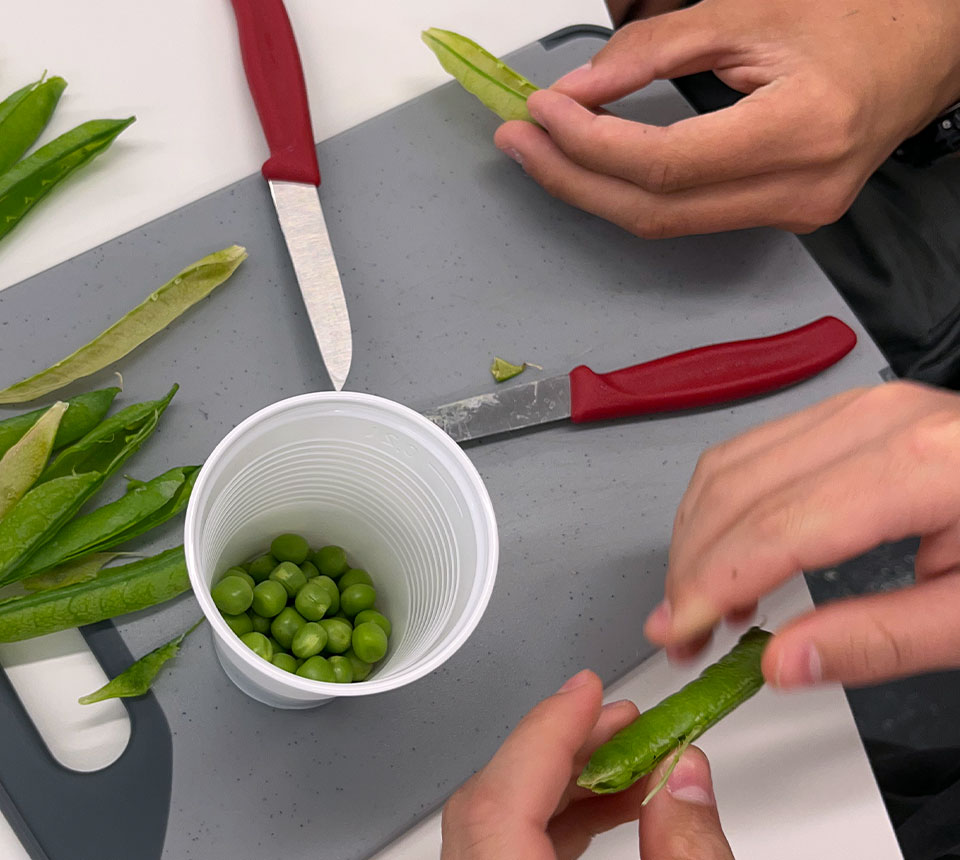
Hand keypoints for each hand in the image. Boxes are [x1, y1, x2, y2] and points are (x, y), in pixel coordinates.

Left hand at [440, 669, 733, 858]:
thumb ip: (688, 851)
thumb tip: (686, 775)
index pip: (500, 799)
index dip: (547, 732)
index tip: (587, 690)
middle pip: (491, 804)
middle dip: (561, 750)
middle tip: (619, 720)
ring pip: (494, 825)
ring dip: (562, 785)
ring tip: (626, 760)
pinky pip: (502, 851)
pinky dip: (551, 823)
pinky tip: (606, 807)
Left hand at [493, 0, 959, 236]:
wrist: (924, 49)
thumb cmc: (856, 17)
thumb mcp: (750, 10)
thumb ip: (657, 50)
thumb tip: (582, 87)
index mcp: (802, 130)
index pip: (666, 164)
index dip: (591, 143)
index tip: (542, 111)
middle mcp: (799, 191)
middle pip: (654, 211)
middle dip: (572, 179)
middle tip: (519, 142)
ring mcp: (791, 214)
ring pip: (665, 224)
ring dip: (593, 191)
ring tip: (541, 152)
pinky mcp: (780, 218)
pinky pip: (688, 217)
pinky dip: (634, 193)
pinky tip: (595, 167)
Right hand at [644, 381, 959, 686]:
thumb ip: (881, 641)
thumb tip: (785, 663)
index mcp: (923, 464)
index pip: (778, 529)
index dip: (712, 587)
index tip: (680, 635)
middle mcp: (877, 418)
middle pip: (737, 491)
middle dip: (690, 566)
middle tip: (682, 631)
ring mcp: (856, 406)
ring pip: (730, 465)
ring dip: (696, 536)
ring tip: (701, 601)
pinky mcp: (845, 411)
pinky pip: (750, 450)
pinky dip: (719, 506)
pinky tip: (725, 552)